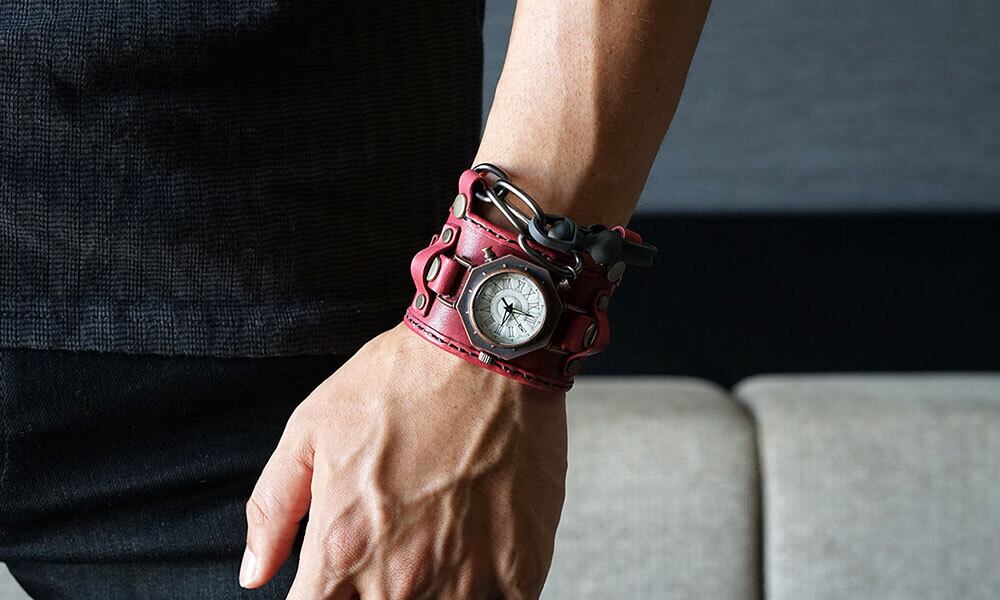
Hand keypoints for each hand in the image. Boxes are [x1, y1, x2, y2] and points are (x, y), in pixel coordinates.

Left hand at [241, 323, 567, 598]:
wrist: (488, 353)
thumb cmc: (399, 383)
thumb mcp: (311, 429)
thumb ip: (273, 509)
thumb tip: (254, 574)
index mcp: (341, 550)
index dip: (315, 598)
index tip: (329, 581)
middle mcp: (398, 579)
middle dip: (367, 595)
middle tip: (383, 553)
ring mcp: (464, 580)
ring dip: (425, 596)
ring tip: (428, 551)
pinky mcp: (519, 572)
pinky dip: (477, 594)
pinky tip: (472, 564)